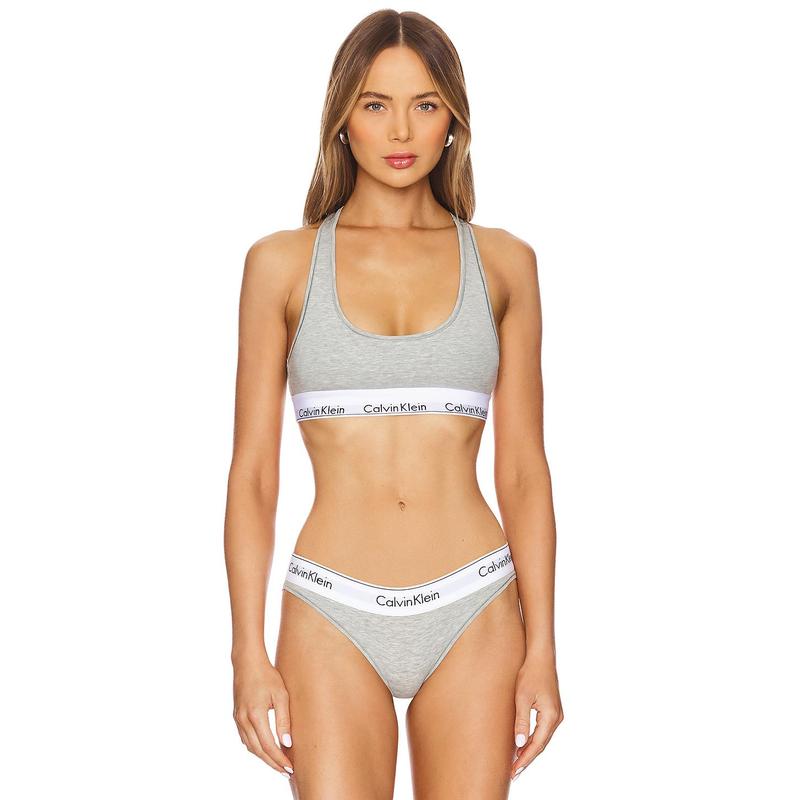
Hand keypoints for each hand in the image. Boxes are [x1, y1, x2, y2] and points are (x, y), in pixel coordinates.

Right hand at [232, 651, 294, 779]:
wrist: (247, 662)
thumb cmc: (267, 676)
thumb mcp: (281, 695)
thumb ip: (283, 720)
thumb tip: (287, 743)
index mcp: (255, 715)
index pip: (268, 746)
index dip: (279, 759)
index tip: (290, 767)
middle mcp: (244, 720)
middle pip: (258, 750)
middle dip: (272, 763)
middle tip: (285, 771)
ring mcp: (238, 719)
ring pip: (250, 746)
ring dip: (263, 757)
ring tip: (277, 763)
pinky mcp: (237, 716)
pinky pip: (245, 738)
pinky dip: (255, 747)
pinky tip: (264, 749)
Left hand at [510, 650, 563, 781]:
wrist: (540, 658)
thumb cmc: (530, 674)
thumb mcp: (522, 698)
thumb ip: (521, 722)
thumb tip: (519, 744)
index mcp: (550, 716)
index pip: (536, 745)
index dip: (525, 759)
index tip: (514, 770)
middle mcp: (557, 718)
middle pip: (541, 744)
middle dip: (527, 758)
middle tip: (513, 772)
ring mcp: (556, 714)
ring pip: (542, 738)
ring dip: (530, 749)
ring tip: (516, 761)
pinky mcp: (552, 710)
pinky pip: (542, 730)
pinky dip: (533, 739)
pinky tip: (523, 744)